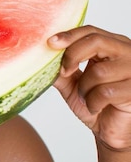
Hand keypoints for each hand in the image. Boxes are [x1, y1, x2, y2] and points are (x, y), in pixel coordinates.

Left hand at [49, 25, 130, 150]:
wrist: (110, 130)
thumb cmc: (94, 103)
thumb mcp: (71, 83)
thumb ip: (59, 68)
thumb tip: (40, 55)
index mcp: (112, 45)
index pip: (90, 31)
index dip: (69, 35)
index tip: (50, 43)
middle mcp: (126, 53)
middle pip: (96, 41)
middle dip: (72, 56)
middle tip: (64, 71)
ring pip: (98, 71)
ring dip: (84, 88)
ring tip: (86, 97)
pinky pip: (106, 92)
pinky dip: (93, 102)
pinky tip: (95, 107)